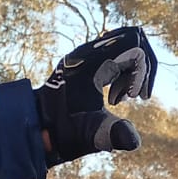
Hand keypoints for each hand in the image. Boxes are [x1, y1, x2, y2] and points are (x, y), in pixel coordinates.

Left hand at [35, 26, 156, 165]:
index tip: (134, 99)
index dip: (142, 72)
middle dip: (143, 66)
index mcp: (91, 60)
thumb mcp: (90, 134)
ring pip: (125, 44)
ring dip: (134, 69)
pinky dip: (123, 72)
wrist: (34, 130)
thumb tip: (133, 141)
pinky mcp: (86, 64)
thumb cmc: (61, 133)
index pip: (135, 44)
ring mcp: (86, 56)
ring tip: (125, 98)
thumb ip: (112, 134)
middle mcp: (88, 52)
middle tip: (138, 96)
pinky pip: (114, 54)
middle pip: (133, 37)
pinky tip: (116, 98)